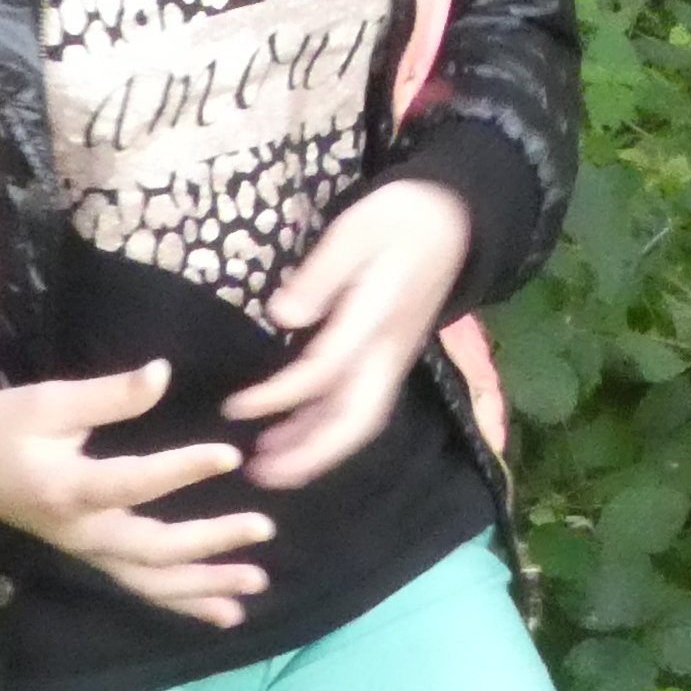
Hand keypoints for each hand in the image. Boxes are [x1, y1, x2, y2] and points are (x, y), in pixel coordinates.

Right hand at [0, 363, 274, 626]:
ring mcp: (86, 551)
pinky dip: (184, 602)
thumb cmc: (1, 427)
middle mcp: (80, 532)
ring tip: (257, 585)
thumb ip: (109, 395)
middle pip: (151, 549)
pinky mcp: (92, 556)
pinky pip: (141, 587)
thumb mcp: (48, 402)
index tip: (231, 455)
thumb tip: (162, 373)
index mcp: (67, 489)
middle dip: (209, 544)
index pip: (133, 483)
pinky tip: (225, 613)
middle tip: (263, 527)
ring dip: (204, 586)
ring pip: (150, 581)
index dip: (182, 470)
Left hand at [228, 179, 473, 490]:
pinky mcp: (390, 360)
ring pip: (359, 420)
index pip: (327, 370)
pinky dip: (327, 430)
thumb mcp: (357, 230)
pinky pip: (360, 407)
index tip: (235, 406)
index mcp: (379, 318)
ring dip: (315, 450)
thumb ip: (321, 274)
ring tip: (267, 466)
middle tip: (259, 472)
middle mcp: (389, 352)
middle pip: (356, 419)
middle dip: (310, 453)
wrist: (454, 218)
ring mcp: (393, 360)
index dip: (280, 395)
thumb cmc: (401, 218)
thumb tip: (281, 316)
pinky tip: (294, 435)